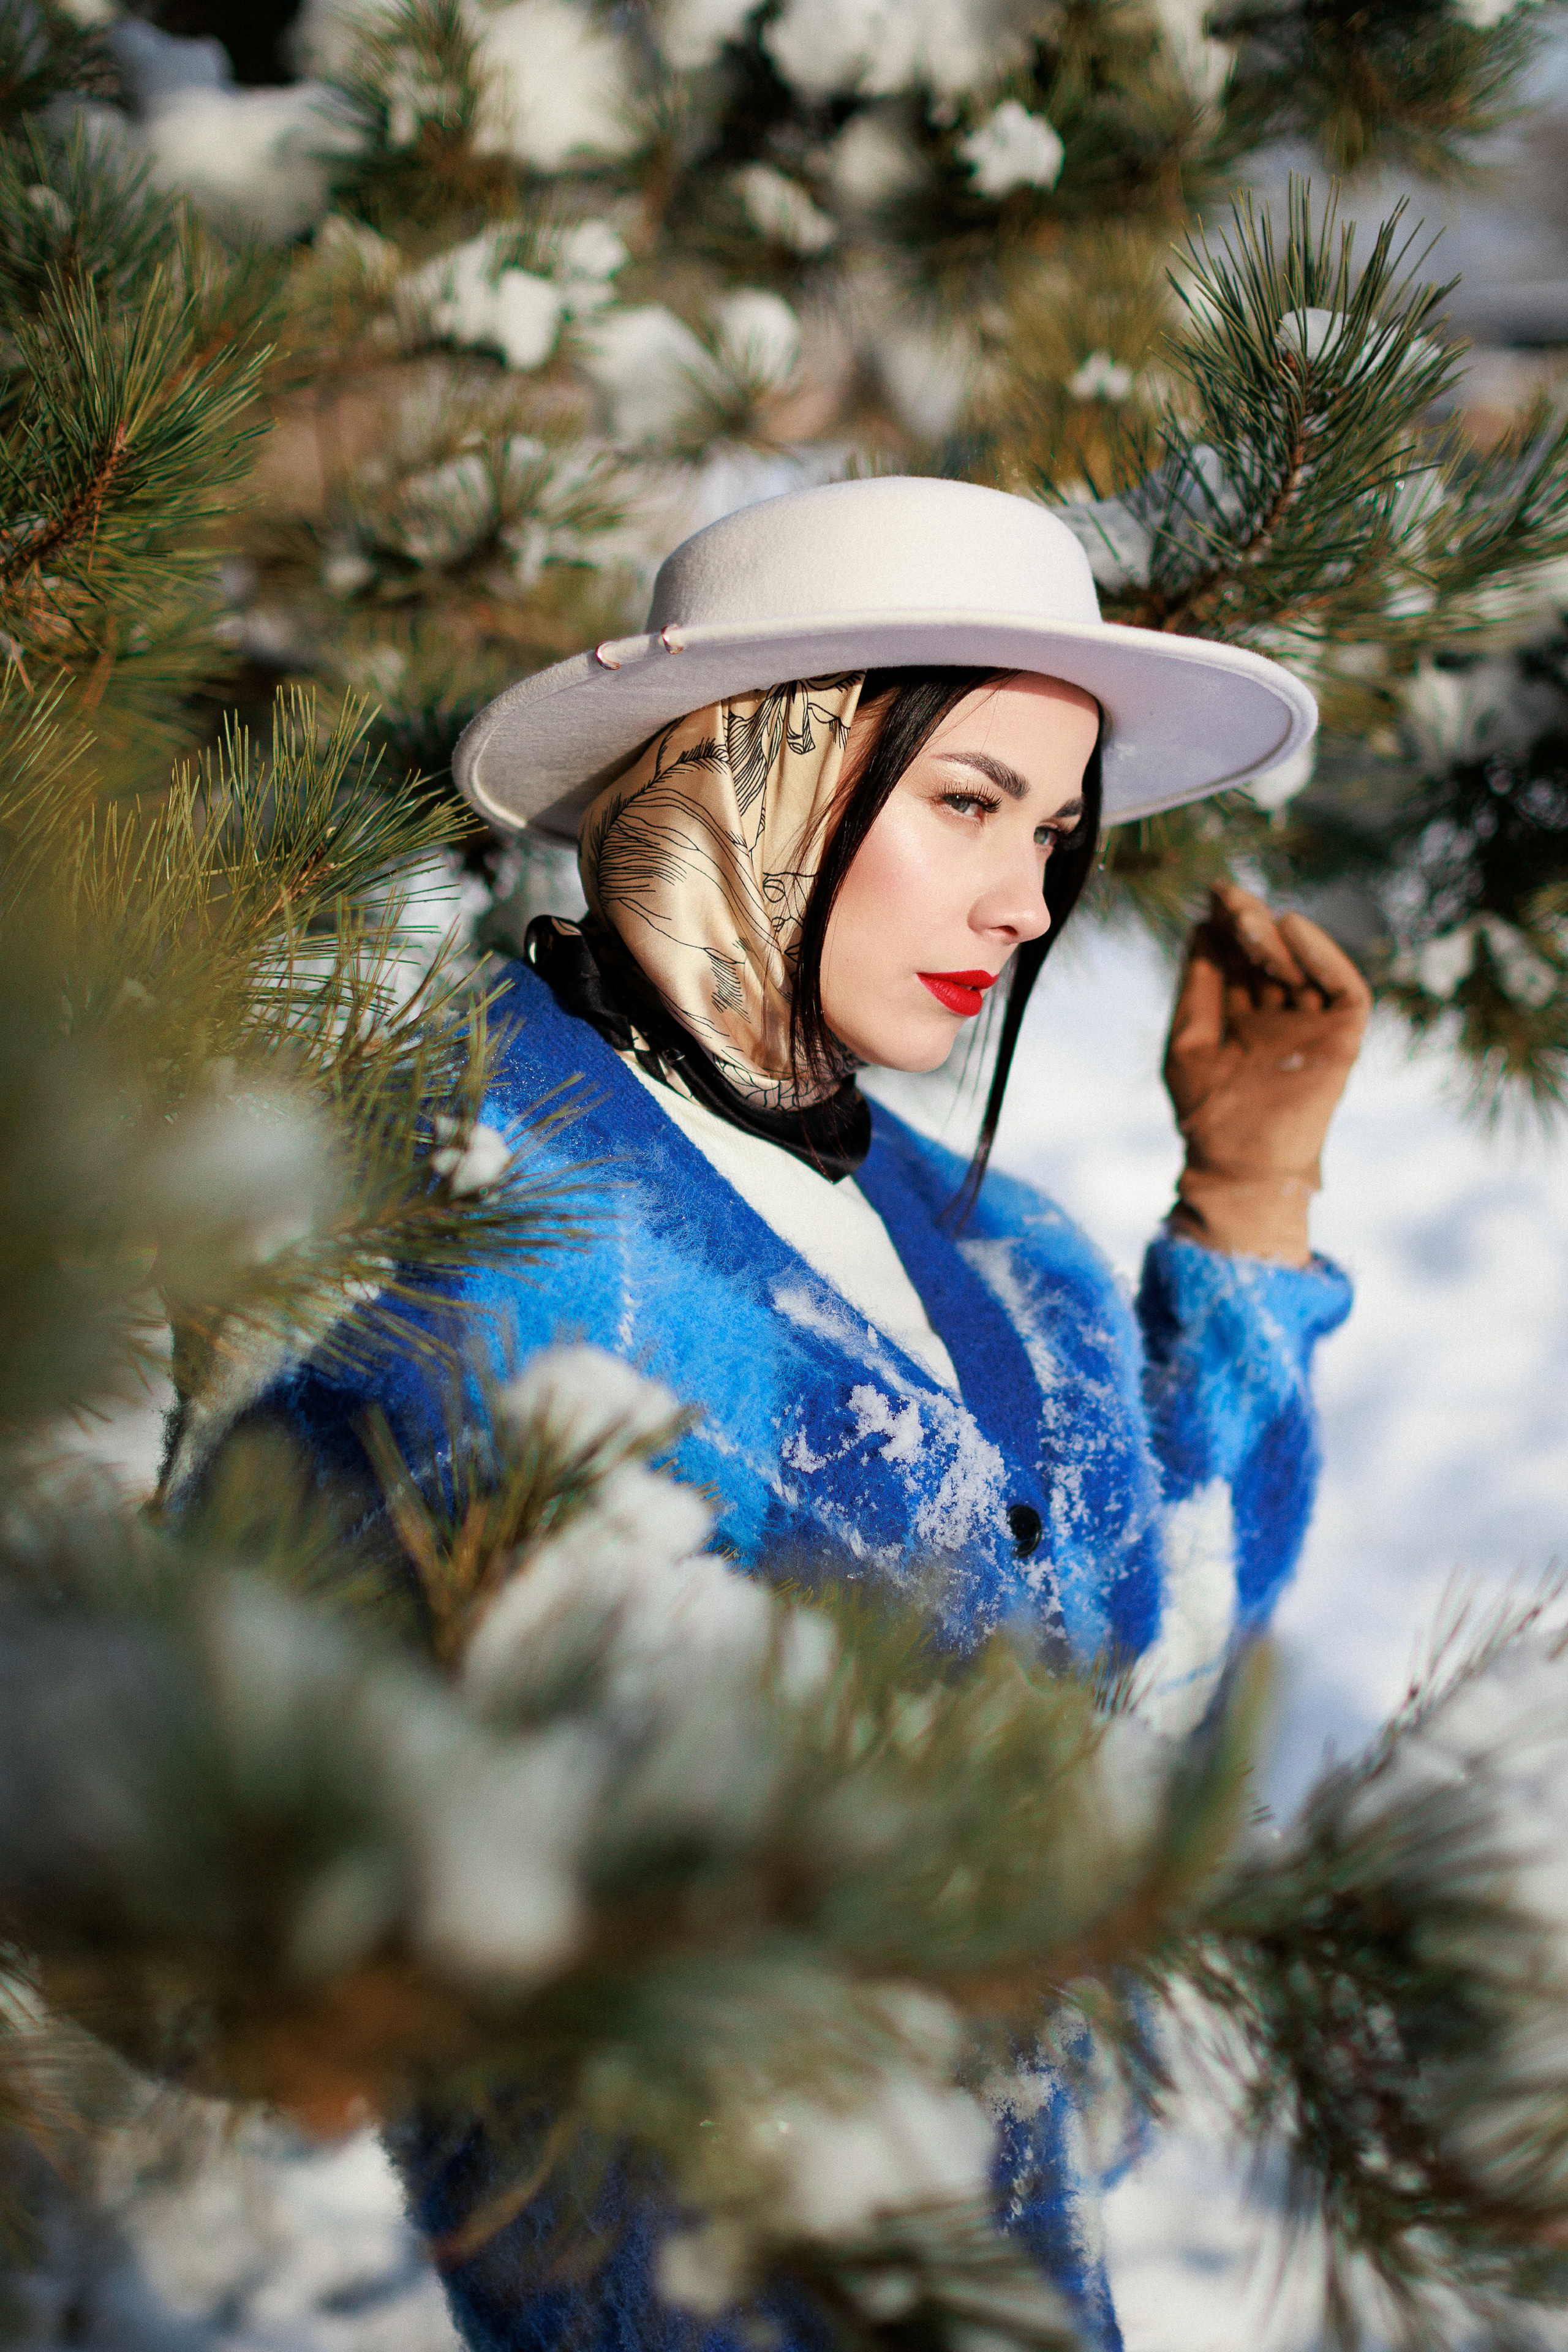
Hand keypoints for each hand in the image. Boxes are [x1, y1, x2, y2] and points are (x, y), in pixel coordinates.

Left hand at [1163, 882, 1370, 1264]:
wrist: (1236, 1164)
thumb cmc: (1206, 1111)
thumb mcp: (1187, 1041)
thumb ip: (1196, 987)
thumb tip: (1199, 927)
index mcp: (1244, 1017)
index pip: (1241, 959)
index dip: (1229, 925)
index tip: (1212, 893)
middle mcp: (1281, 1016)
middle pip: (1271, 955)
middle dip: (1249, 922)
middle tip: (1228, 895)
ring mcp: (1312, 1025)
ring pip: (1304, 965)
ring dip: (1276, 936)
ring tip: (1247, 917)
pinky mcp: (1341, 1038)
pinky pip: (1343, 986)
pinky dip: (1323, 955)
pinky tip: (1291, 929)